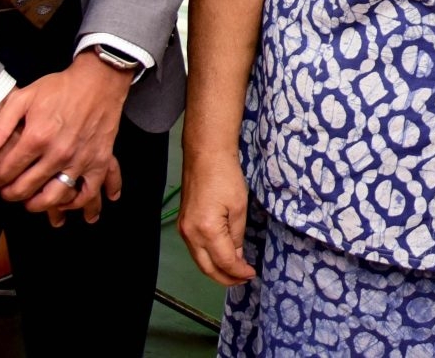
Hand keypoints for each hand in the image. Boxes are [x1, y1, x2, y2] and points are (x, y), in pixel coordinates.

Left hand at [0, 52, 130, 218]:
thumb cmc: (59, 87)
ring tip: (29, 201)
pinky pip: (87, 192)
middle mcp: (58, 153)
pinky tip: (64, 202)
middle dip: (10, 193)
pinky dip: (75, 203)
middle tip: (6, 191)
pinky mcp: (100, 161)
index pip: (7, 171)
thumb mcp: (23, 99)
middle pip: (26, 188)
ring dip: (37, 205)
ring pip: (54, 197)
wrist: (99, 79)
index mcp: (36, 137)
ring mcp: (80, 159)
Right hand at [179, 150, 257, 285]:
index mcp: (207, 230)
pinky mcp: (182, 224)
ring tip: (234, 272)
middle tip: (243, 279)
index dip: (238, 271)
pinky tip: (221, 258)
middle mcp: (190, 234)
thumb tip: (236, 255)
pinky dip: (208, 258)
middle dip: (226, 278)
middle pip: (207, 268)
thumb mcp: (239, 208)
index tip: (251, 274)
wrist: (205, 156)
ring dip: (216, 270)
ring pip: (199, 261)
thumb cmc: (225, 176)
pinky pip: (195, 250)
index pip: (224, 262)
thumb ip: (237, 235)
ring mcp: (183, 230)